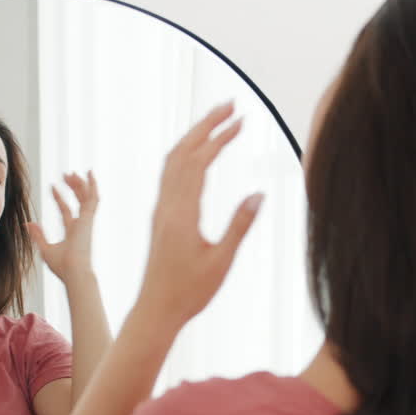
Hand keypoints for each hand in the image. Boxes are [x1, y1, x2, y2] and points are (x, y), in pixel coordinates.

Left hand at [31, 171, 97, 284]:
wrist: (74, 271)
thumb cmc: (62, 266)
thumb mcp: (45, 249)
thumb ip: (38, 235)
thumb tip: (28, 223)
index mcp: (73, 232)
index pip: (66, 211)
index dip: (59, 198)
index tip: (52, 186)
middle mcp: (82, 225)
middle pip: (79, 201)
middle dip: (74, 188)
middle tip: (67, 175)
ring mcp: (87, 221)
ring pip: (86, 197)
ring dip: (80, 184)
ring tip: (72, 172)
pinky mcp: (89, 219)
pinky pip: (93, 199)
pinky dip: (92, 186)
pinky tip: (88, 174)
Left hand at [136, 102, 263, 327]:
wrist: (156, 310)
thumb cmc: (189, 292)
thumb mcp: (221, 261)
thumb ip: (240, 225)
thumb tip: (260, 193)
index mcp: (182, 213)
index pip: (200, 161)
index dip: (220, 137)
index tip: (242, 120)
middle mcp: (167, 205)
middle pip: (183, 151)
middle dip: (206, 124)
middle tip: (230, 104)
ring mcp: (161, 209)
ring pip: (173, 160)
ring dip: (194, 135)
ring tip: (217, 120)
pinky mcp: (161, 217)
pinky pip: (169, 174)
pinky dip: (185, 153)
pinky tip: (199, 154)